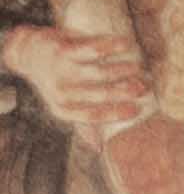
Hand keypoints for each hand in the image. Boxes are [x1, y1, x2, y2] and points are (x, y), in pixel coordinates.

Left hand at [0, 24, 147, 133]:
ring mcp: (62, 70)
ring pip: (99, 72)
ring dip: (123, 70)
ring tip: (139, 67)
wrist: (27, 53)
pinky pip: (92, 49)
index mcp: (63, 109)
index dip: (116, 113)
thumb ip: (82, 123)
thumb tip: (100, 149)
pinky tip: (126, 44)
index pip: (93, 115)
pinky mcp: (63, 50)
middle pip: (100, 93)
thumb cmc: (53, 80)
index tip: (137, 110)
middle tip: (145, 87)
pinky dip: (112, 46)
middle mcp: (61, 92)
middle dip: (126, 91)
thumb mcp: (62, 104)